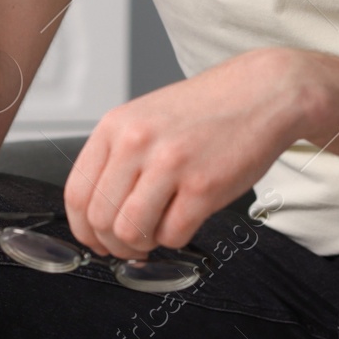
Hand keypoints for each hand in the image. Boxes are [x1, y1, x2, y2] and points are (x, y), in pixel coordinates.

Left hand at [63, 48, 315, 259]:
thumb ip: (119, 157)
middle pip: (100, 218)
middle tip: (129, 244)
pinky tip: (184, 220)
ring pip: (130, 231)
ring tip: (156, 233)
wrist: (261, 93)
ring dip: (141, 245)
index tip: (94, 238)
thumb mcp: (147, 117)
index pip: (76, 192)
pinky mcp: (203, 186)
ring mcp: (170, 164)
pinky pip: (172, 235)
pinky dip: (174, 239)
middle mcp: (137, 142)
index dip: (82, 227)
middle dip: (112, 242)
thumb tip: (99, 210)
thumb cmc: (207, 108)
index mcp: (116, 126)